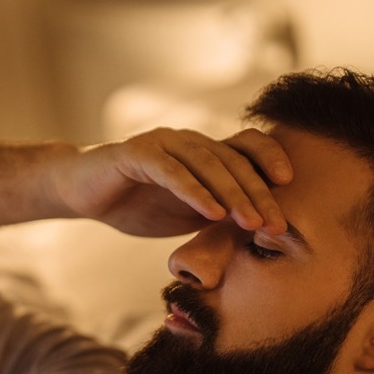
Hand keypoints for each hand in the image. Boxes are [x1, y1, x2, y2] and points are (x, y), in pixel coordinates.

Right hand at [50, 127, 291, 237]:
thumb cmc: (136, 203)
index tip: (292, 190)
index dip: (271, 161)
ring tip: (250, 223)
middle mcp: (187, 140)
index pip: (246, 147)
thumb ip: (216, 214)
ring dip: (232, 194)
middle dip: (258, 194)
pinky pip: (170, 170)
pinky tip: (211, 212)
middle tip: (276, 225)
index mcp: (203, 151)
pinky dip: (193, 190)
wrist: (82, 193)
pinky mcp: (133, 153)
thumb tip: (258, 233)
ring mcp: (160, 143)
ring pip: (206, 163)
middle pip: (233, 159)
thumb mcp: (184, 213)